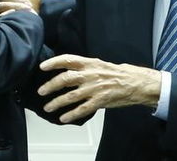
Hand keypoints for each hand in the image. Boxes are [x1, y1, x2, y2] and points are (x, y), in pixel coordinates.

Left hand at [38, 54, 161, 122]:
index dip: (54, 62)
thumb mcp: (99, 64)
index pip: (68, 59)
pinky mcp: (100, 101)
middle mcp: (90, 74)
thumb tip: (67, 70)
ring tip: (48, 107)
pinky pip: (83, 109)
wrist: (135, 82)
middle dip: (51, 85)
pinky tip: (63, 118)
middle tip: (41, 91)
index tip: (43, 66)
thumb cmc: (116, 73)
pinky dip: (71, 114)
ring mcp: (95, 88)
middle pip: (65, 79)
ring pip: (71, 96)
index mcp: (89, 63)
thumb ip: (84, 67)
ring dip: (57, 102)